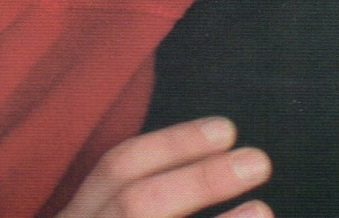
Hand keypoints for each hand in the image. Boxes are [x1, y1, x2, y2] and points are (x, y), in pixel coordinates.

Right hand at [55, 117, 271, 217]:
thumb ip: (125, 200)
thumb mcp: (96, 216)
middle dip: (197, 180)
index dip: (171, 145)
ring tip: (264, 208)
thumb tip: (202, 171)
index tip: (225, 129)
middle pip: (133, 202)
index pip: (114, 168)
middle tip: (258, 160)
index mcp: (74, 213)